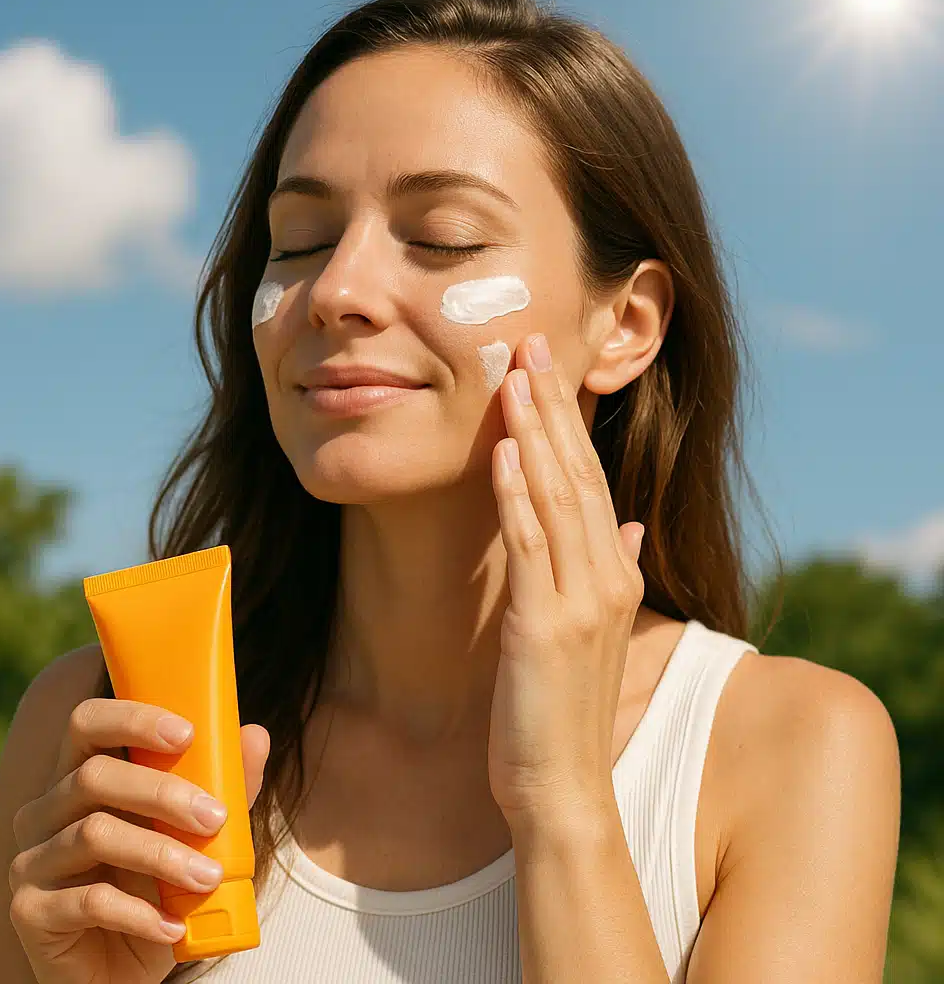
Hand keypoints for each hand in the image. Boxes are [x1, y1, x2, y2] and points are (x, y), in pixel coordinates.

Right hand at [8, 698, 268, 983]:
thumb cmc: (158, 884)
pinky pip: (87, 901)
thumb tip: (256, 735)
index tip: (187, 733)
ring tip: (209, 877)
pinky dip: (139, 912)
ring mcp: (31, 860)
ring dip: (162, 855)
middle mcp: (45, 809)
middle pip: (94, 776)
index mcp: (81, 774)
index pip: (88, 722)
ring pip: (95, 835)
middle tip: (216, 817)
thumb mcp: (198, 832)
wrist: (121, 966)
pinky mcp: (29, 911)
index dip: (133, 719)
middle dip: (163, 792)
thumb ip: (225, 784)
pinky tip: (173, 925)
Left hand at [487, 332, 644, 828]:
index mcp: (615, 575)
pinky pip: (531, 546)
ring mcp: (581, 602)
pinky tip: (504, 450)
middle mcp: (608, 578)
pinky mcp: (544, 628)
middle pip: (578, 473)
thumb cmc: (563, 708)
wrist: (563, 786)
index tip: (545, 369)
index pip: (591, 479)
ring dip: (535, 431)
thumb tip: (625, 524)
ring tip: (516, 373)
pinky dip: (518, 495)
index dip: (567, 421)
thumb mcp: (594, 631)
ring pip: (558, 497)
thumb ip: (612, 570)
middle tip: (530, 342)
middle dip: (553, 405)